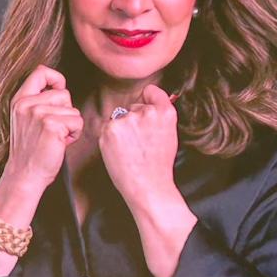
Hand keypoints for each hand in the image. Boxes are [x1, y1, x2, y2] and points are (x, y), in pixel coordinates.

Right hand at [0, 65, 82, 193]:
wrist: (25, 175)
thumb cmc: (30, 151)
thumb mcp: (25, 119)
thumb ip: (38, 101)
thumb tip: (60, 88)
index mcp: (19, 100)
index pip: (40, 72)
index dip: (56, 78)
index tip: (58, 91)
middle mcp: (27, 104)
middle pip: (64, 93)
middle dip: (65, 111)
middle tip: (54, 129)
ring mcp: (38, 114)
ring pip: (72, 109)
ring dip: (70, 124)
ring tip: (56, 137)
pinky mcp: (51, 126)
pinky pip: (77, 121)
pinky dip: (75, 134)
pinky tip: (61, 143)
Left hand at [98, 84, 179, 208]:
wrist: (146, 185)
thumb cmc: (158, 164)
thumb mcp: (169, 134)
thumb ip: (160, 116)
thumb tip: (150, 103)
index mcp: (164, 112)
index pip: (151, 91)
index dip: (148, 99)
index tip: (146, 107)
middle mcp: (145, 112)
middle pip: (134, 106)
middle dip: (134, 119)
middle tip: (140, 141)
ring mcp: (126, 120)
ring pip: (119, 117)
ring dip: (122, 128)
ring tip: (131, 148)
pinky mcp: (109, 129)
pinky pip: (108, 127)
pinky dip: (111, 137)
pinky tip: (121, 150)